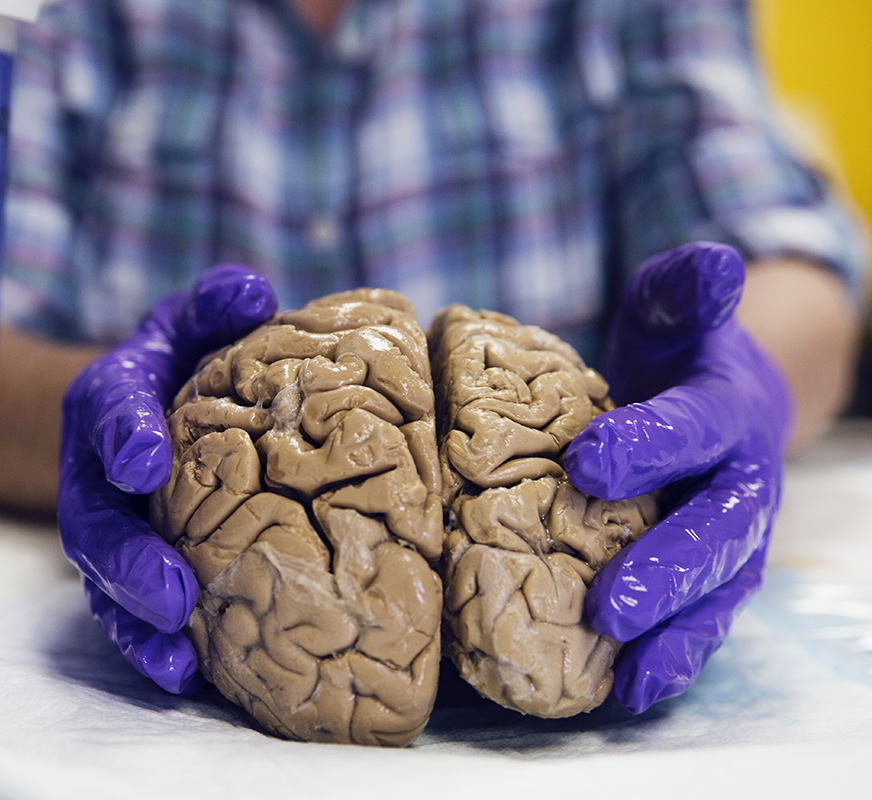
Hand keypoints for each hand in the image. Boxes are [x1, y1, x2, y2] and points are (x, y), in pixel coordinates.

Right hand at [58, 266, 276, 692]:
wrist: (152, 415)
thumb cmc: (182, 364)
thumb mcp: (193, 324)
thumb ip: (214, 306)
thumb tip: (252, 292)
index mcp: (109, 403)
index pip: (107, 414)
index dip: (123, 437)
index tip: (144, 460)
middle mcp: (96, 475)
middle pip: (94, 525)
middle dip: (128, 562)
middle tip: (172, 591)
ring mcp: (108, 531)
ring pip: (105, 587)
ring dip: (137, 625)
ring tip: (178, 658)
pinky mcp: (128, 575)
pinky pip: (129, 619)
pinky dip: (152, 651)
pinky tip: (189, 676)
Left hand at [565, 242, 792, 713]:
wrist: (718, 400)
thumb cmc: (677, 356)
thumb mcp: (673, 313)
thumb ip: (683, 290)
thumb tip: (711, 258)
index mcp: (726, 410)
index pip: (691, 428)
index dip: (646, 445)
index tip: (585, 463)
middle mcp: (742, 481)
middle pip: (717, 530)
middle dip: (667, 567)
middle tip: (610, 603)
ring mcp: (735, 536)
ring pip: (718, 591)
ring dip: (677, 633)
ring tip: (629, 670)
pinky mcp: (716, 576)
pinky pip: (705, 621)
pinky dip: (676, 657)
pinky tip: (629, 691)